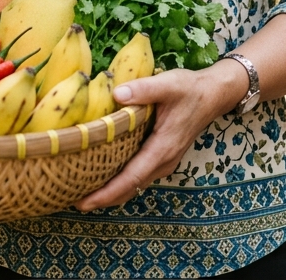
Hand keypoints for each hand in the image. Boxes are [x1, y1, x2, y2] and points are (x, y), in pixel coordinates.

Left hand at [75, 62, 245, 211]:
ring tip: (82, 189)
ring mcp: (164, 161)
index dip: (107, 193)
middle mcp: (163, 162)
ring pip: (134, 184)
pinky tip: (103, 172)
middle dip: (103, 198)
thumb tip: (116, 94)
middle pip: (130, 188)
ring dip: (111, 191)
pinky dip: (120, 181)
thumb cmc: (189, 89)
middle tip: (72, 200)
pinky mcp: (162, 156)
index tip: (84, 201)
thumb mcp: (167, 84)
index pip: (131, 178)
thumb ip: (142, 88)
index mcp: (162, 149)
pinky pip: (138, 175)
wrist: (213, 94)